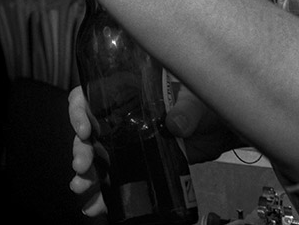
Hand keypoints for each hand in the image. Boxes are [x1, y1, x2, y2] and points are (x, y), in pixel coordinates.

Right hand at [69, 83, 230, 215]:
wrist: (220, 131)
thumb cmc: (204, 105)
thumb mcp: (194, 101)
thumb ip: (185, 111)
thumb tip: (174, 125)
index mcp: (124, 93)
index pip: (89, 96)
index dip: (79, 111)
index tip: (84, 130)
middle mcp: (119, 117)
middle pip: (89, 132)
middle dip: (82, 150)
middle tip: (82, 166)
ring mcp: (127, 143)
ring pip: (97, 158)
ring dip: (87, 174)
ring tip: (82, 188)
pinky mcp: (138, 166)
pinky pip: (114, 179)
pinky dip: (103, 194)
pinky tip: (94, 206)